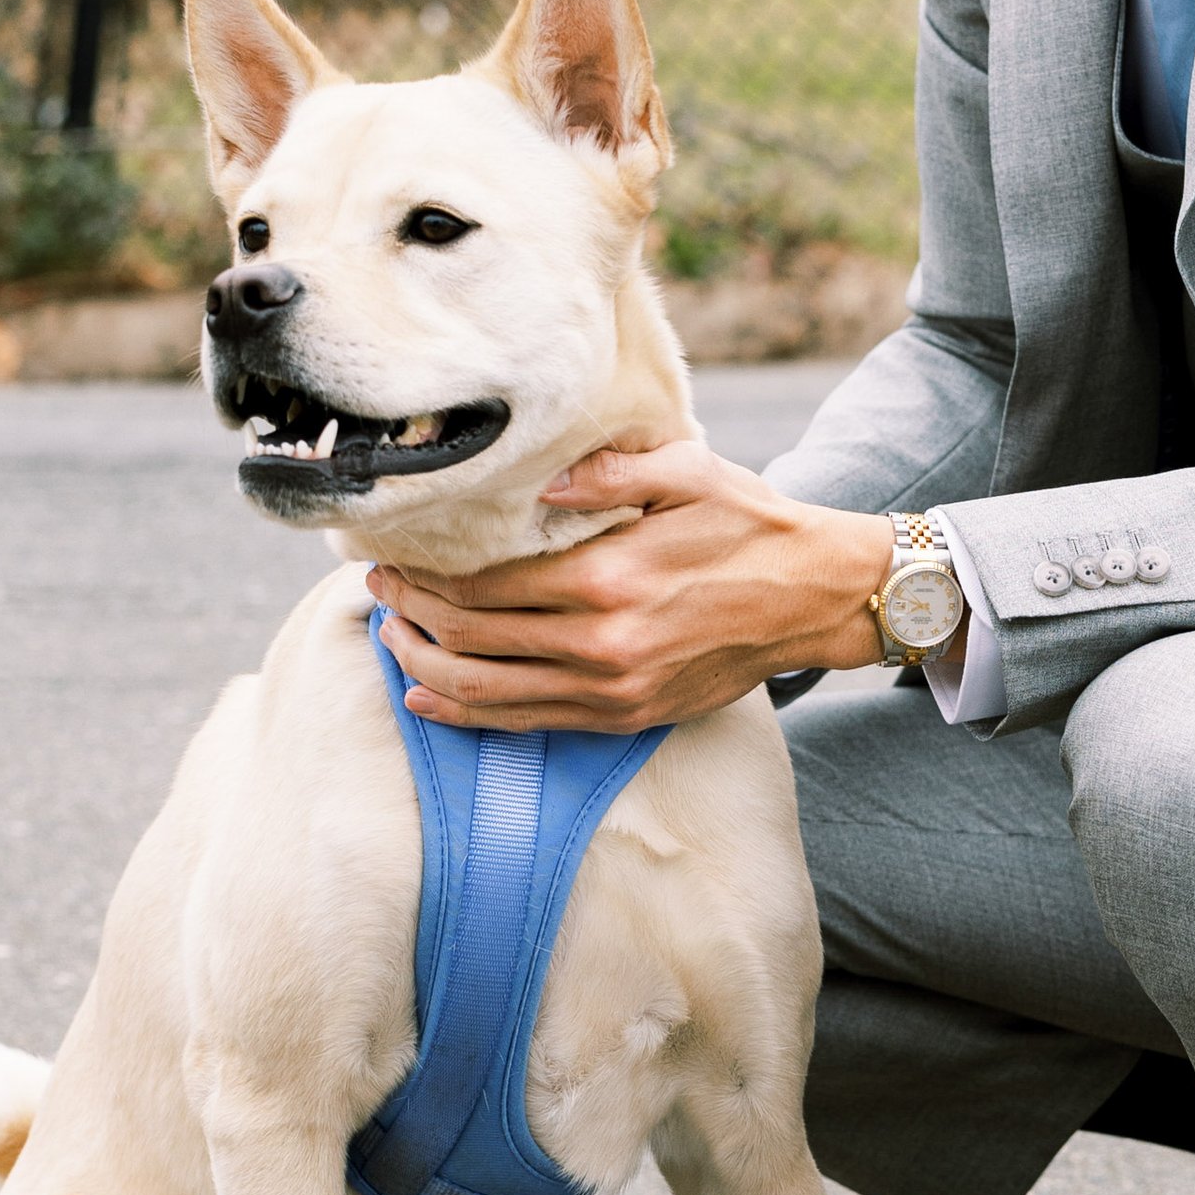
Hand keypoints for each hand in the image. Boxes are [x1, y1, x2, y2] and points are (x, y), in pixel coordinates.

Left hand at [367, 441, 895, 732]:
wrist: (818, 598)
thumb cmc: (752, 525)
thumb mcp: (689, 472)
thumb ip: (611, 472)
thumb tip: (542, 484)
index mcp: (609, 576)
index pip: (485, 583)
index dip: (425, 574)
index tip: (392, 555)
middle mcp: (602, 642)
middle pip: (471, 637)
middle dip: (408, 615)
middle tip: (376, 590)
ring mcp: (612, 688)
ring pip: (486, 691)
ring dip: (422, 666)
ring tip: (390, 639)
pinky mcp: (624, 716)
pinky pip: (527, 722)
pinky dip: (467, 712)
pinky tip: (428, 697)